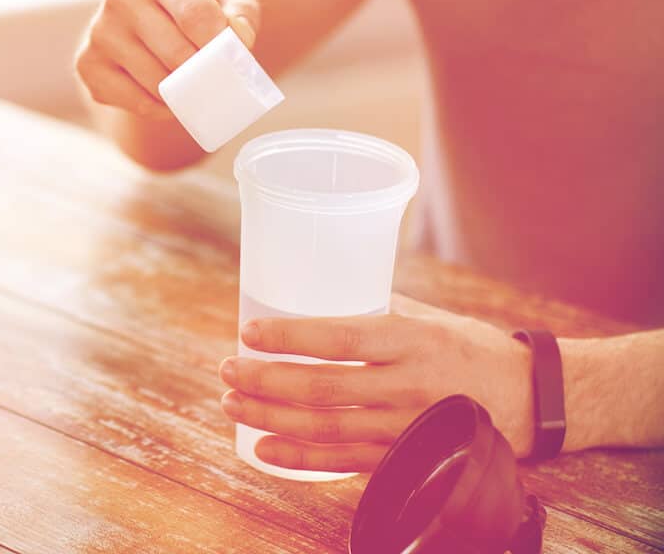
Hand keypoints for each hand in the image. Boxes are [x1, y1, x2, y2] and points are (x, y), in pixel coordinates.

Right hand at [75, 0, 259, 117]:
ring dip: (182, 93)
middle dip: (203, 74)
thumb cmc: (192, 9)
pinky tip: (167, 97)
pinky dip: (160, 108)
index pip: (195, 14)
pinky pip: (136, 102)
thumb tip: (237, 38)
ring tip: (193, 87)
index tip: (234, 59)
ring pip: (156, 82)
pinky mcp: (86, 64)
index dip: (221, 45)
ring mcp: (99, 31)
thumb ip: (241, 12)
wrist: (142, 25)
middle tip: (218, 81)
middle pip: (177, 53)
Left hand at [219, 309, 534, 471]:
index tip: (250, 332)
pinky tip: (264, 448)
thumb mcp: (429, 318)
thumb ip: (376, 310)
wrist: (530, 399)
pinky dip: (300, 458)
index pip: (340, 338)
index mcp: (412, 340)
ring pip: (325, 429)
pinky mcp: (406, 457)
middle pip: (323, 389)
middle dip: (266, 381)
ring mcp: (407, 427)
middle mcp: (408, 386)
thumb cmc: (470, 347)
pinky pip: (344, 463)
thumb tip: (316, 295)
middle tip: (227, 370)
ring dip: (271, 418)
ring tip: (233, 405)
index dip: (291, 337)